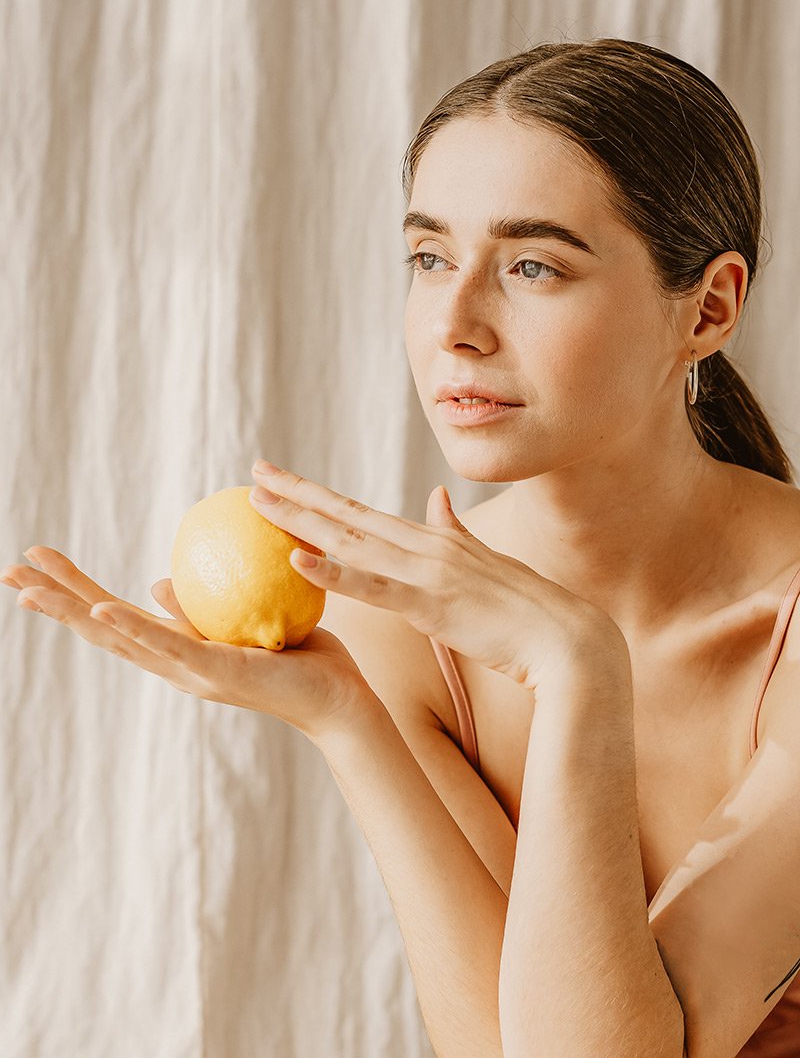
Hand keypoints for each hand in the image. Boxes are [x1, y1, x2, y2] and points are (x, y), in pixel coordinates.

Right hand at [1, 548, 376, 742]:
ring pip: (120, 639)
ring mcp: (191, 673)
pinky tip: (99, 611)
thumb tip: (158, 582)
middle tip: (9, 569)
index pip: (114, 618)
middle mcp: (174, 666)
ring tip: (30, 587)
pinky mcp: (218, 673)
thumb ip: (197, 608)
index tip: (40, 565)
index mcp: (178, 652)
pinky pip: (170, 646)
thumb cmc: (297, 657)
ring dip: (73, 611)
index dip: (73, 594)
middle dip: (54, 602)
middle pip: (100, 630)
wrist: (338, 698)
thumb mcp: (240, 621)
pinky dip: (132, 629)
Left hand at [250, 462, 623, 688]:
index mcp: (431, 540)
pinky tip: (297, 560)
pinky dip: (334, 573)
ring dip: (300, 521)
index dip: (319, 495)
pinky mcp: (433, 604)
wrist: (568, 639)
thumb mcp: (482, 560)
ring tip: (257, 503)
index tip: (281, 478)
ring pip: (351, 542)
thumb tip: (435, 497)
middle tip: (252, 473)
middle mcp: (423, 545)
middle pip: (347, 517)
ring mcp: (427, 572)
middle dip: (296, 494)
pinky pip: (375, 587)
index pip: (362, 513)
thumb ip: (454, 530)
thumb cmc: (526, 609)